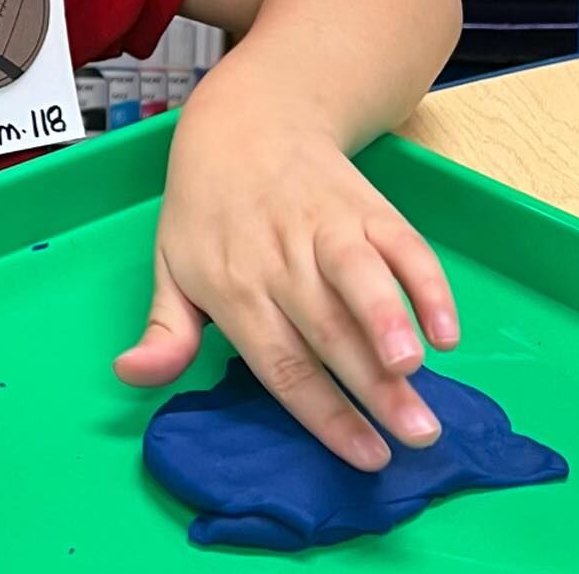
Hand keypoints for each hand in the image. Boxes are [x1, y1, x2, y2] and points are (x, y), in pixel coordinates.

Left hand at [114, 99, 460, 470]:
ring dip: (389, 320)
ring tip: (417, 369)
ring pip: (358, 276)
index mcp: (230, 283)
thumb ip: (165, 330)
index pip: (278, 359)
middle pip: (326, 328)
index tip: (365, 457)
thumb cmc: (205, 207)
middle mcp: (279, 257)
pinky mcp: (365, 205)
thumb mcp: (169, 263)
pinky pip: (402, 244)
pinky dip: (427, 284)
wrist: (244, 120)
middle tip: (416, 435)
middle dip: (372, 385)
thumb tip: (131, 375)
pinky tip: (447, 328)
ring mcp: (324, 227)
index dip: (322, 410)